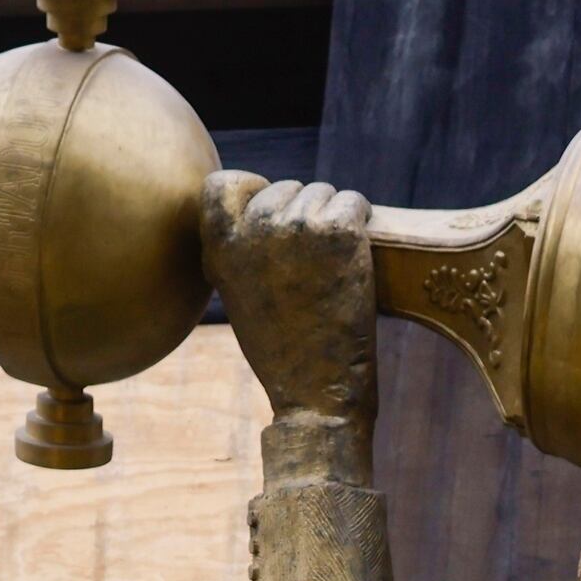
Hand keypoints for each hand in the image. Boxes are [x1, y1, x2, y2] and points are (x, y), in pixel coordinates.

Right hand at [203, 170, 379, 427]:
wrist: (318, 395)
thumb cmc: (282, 353)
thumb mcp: (240, 296)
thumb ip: (240, 250)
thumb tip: (257, 208)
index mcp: (221, 247)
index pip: (223, 185)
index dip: (251, 192)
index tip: (272, 215)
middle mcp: (255, 228)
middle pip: (283, 188)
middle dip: (300, 213)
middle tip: (315, 260)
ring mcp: (297, 226)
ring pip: (321, 193)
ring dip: (331, 219)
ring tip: (334, 265)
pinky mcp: (338, 231)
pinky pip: (352, 202)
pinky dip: (359, 220)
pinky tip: (358, 250)